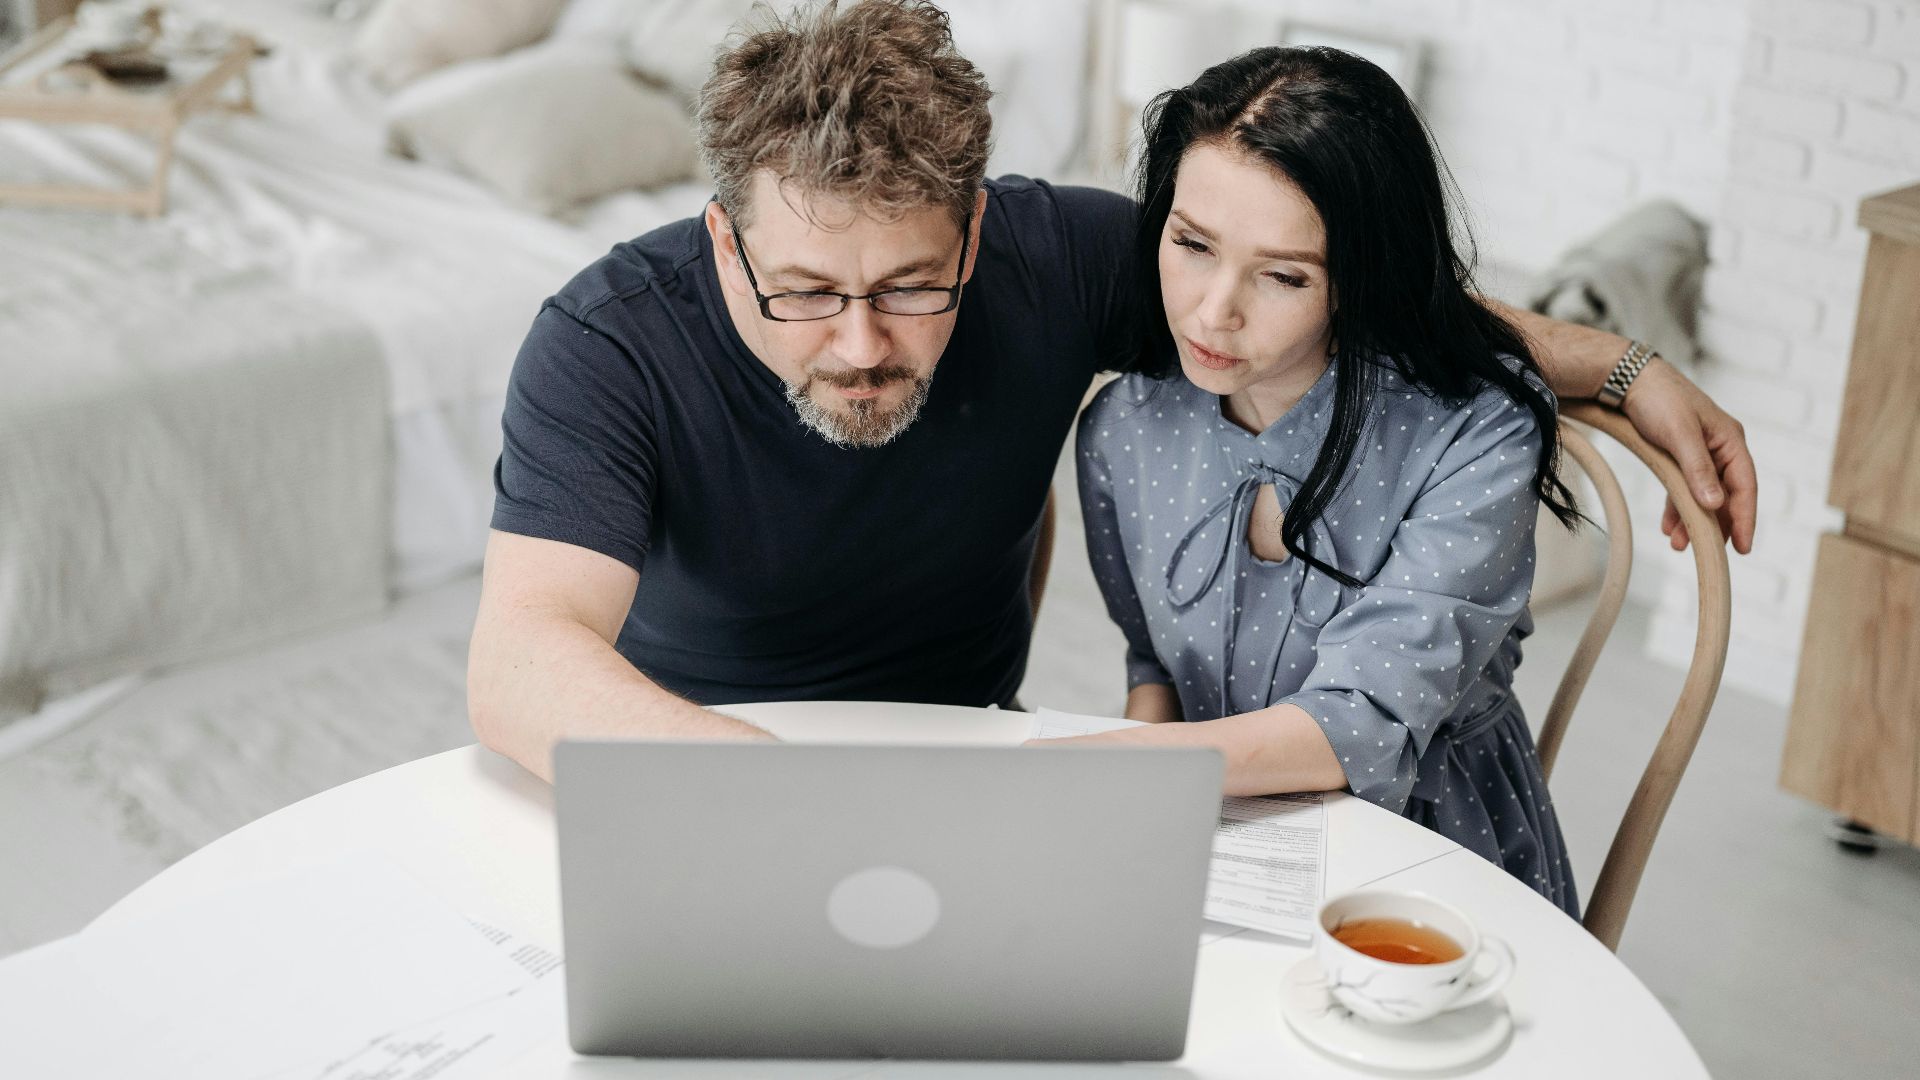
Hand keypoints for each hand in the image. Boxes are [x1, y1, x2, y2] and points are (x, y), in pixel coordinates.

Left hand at [1620, 358, 1756, 554]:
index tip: (1743, 546)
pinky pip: (1683, 487)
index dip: (1745, 517)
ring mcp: (1700, 452)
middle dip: (1716, 524)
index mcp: (1730, 441)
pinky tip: (1668, 526)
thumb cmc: (1659, 400)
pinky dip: (1677, 507)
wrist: (1628, 378)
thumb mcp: (1679, 435)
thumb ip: (1698, 470)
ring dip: (1692, 520)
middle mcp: (1720, 448)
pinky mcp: (1679, 454)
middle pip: (1726, 494)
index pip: (1745, 485)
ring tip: (1678, 545)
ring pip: (1703, 494)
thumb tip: (1715, 504)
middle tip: (1711, 553)